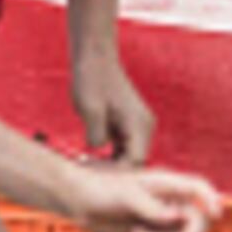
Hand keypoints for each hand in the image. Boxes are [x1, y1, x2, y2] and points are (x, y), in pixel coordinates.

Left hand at [69, 49, 155, 163]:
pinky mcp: (128, 125)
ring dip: (110, 165)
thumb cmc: (92, 79)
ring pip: (128, 157)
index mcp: (140, 124)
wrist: (95, 57)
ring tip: (87, 168)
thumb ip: (96, 135)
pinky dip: (109, 156)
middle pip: (134, 163)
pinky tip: (90, 158)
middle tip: (87, 175)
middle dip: (112, 172)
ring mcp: (138, 126)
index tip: (92, 174)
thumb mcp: (89, 109)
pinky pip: (123, 148)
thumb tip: (97, 150)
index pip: (134, 162)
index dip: (114, 173)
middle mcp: (144, 127)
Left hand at [69, 163, 223, 231]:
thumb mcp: (125, 195)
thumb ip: (150, 206)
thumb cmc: (101, 189)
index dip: (213, 200)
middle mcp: (170, 203)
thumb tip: (175, 218)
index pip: (199, 188)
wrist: (81, 203)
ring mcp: (163, 222)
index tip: (216, 214)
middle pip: (199, 222)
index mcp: (168, 185)